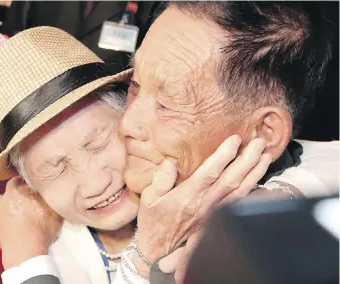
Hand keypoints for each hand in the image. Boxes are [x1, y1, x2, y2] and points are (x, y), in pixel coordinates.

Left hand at [0, 177, 62, 268]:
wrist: (24, 249)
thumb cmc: (41, 227)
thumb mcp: (54, 211)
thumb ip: (50, 198)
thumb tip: (52, 192)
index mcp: (21, 189)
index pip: (23, 178)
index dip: (29, 182)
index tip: (35, 186)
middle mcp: (7, 196)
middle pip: (11, 187)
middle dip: (18, 189)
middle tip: (27, 197)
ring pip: (3, 200)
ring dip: (9, 201)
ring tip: (18, 209)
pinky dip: (5, 214)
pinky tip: (12, 222)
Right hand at [133, 135, 271, 276]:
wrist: (158, 248)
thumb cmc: (153, 220)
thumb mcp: (149, 198)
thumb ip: (160, 180)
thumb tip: (169, 163)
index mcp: (187, 196)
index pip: (209, 173)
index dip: (224, 155)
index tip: (235, 139)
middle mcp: (204, 204)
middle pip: (231, 180)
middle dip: (247, 160)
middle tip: (259, 142)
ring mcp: (214, 212)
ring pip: (239, 191)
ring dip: (255, 173)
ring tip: (266, 156)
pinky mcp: (218, 218)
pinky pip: (239, 203)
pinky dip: (252, 190)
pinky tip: (259, 178)